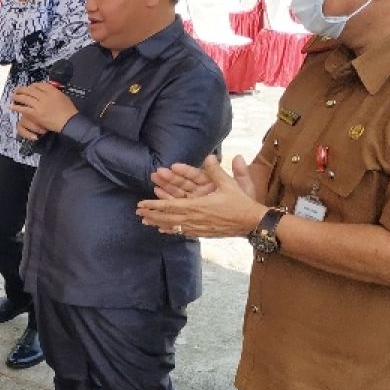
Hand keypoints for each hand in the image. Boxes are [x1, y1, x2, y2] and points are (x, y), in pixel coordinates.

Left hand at [8, 81, 77, 136]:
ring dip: (17, 96)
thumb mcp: (63, 96)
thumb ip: (54, 92)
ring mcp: (39, 105)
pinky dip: (16, 107)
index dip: (32, 86)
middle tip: (17, 90)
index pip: (39, 85)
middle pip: (30, 90)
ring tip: (13, 96)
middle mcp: (44, 96)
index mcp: (52, 90)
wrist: (68, 121)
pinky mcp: (36, 114)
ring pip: (25, 98)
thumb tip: (48, 90)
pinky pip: (24, 109)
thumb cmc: (68, 110)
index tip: (29, 87)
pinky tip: (11, 106)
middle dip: (22, 89)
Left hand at [136, 156, 267, 237]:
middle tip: (137, 212)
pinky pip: (183, 232)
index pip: (171, 205)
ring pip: (173, 226)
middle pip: (168, 217)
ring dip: (158, 223)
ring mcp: (198, 227)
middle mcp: (195, 218)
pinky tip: (163, 231)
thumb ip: (217, 171)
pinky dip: (171, 231)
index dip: (155, 205)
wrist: (252, 223)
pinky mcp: (203, 233)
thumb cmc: (241, 202)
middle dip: (152, 214)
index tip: (141, 203)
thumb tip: (209, 156)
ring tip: (145, 221)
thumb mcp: (230, 184)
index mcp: (198, 206)